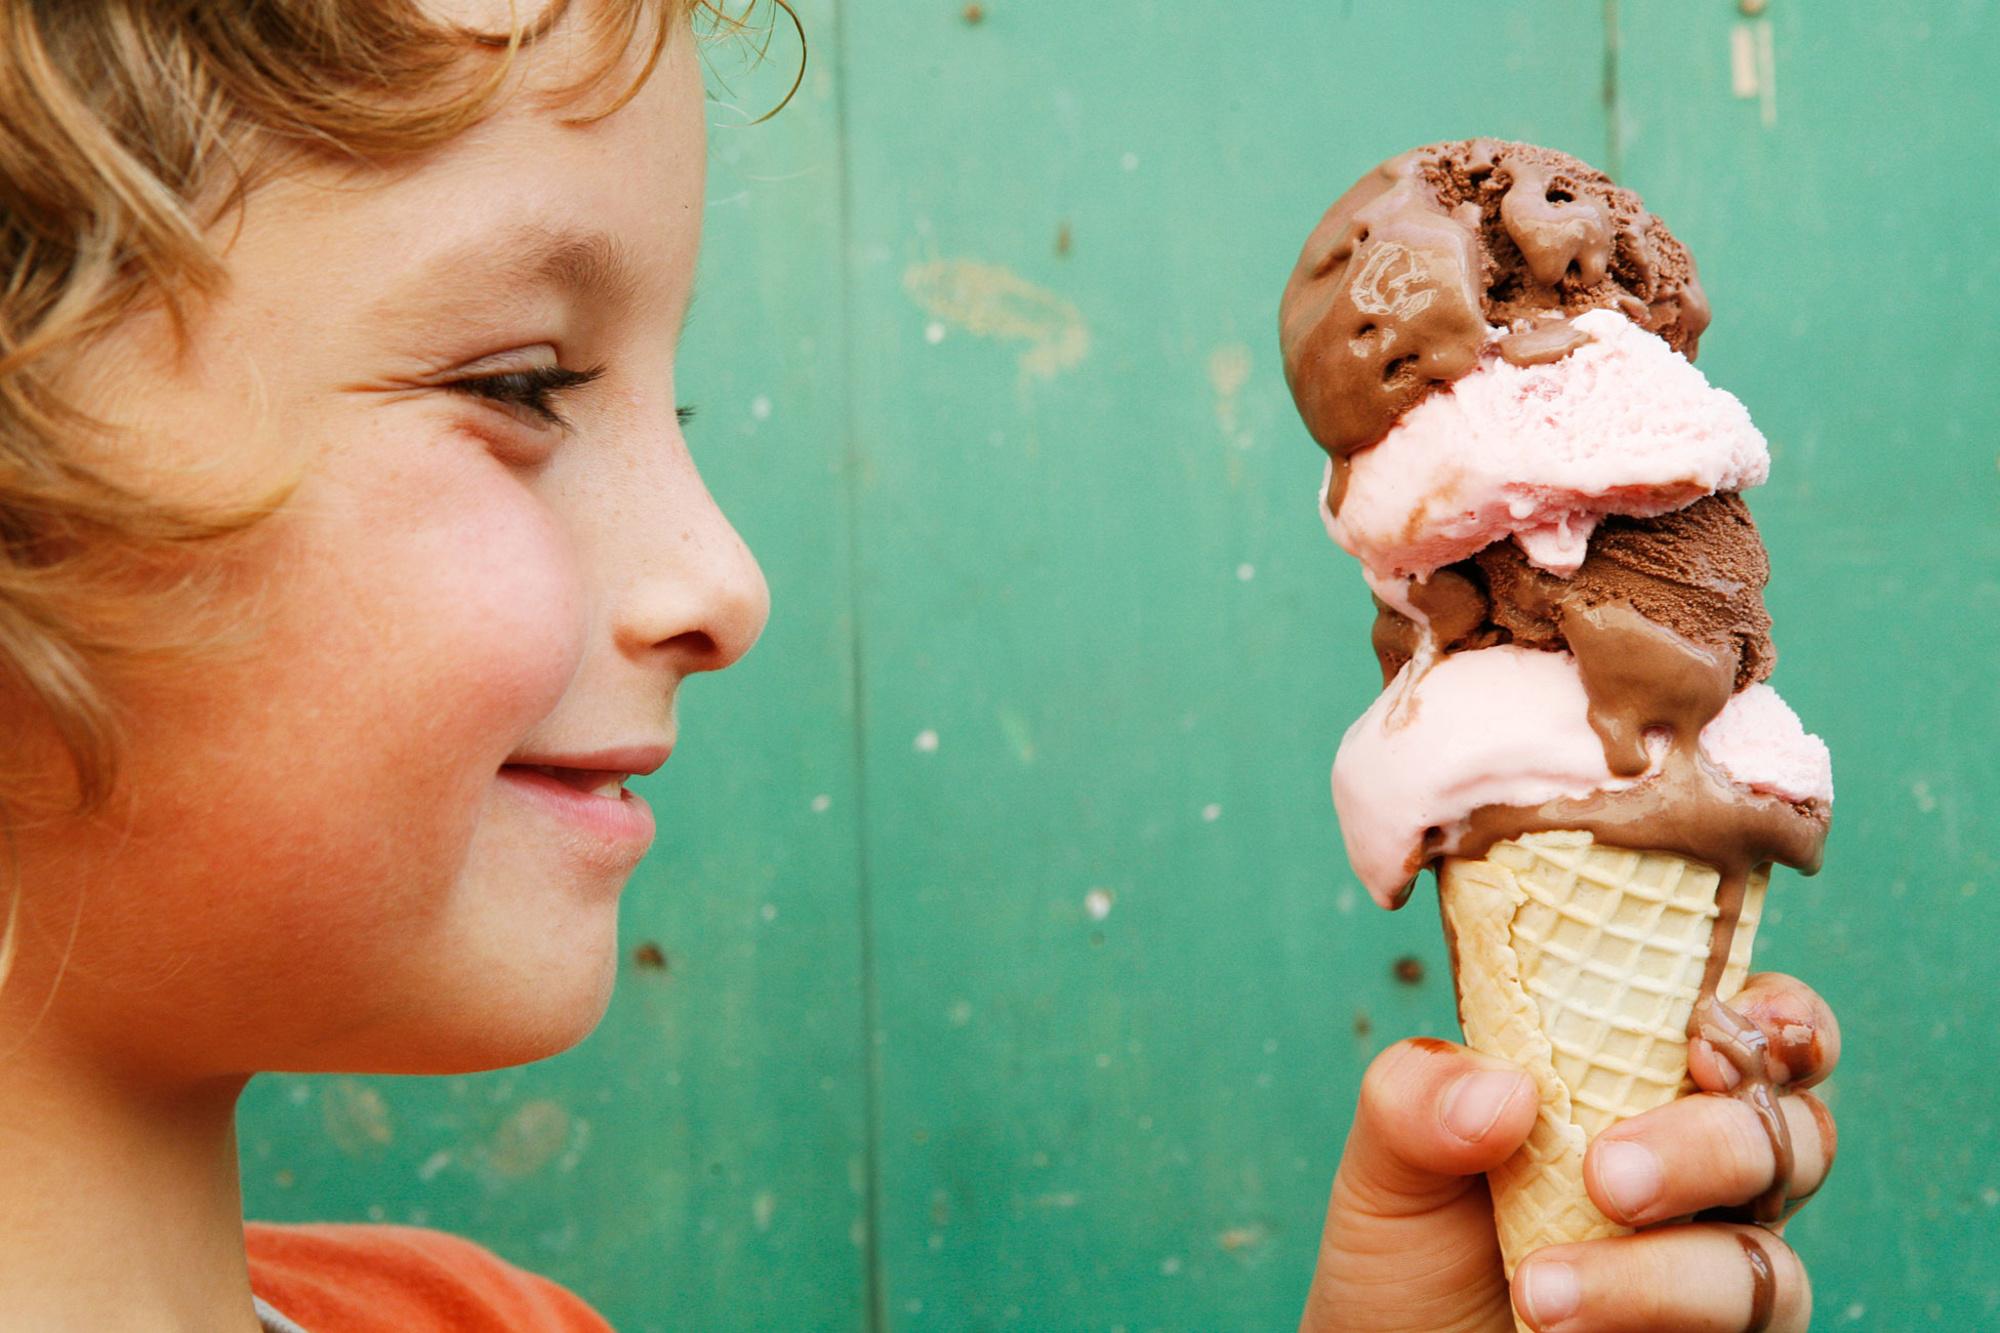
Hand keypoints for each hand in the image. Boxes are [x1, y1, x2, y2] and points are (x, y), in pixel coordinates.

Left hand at [1297, 973, 1838, 1332]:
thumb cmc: (1412, 1244)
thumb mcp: (1389, 1158)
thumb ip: (1418, 1098)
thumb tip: (1505, 1090)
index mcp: (1643, 1083)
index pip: (1751, 1025)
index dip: (1773, 1016)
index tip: (1709, 1035)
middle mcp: (1705, 1170)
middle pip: (1794, 1132)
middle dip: (1710, 1145)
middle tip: (1605, 1176)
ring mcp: (1719, 1264)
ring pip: (1767, 1255)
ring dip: (1659, 1270)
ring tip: (1538, 1286)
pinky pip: (1747, 1327)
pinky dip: (1651, 1313)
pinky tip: (1557, 1318)